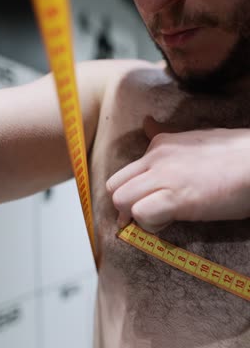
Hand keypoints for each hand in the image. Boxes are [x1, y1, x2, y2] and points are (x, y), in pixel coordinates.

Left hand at [106, 116, 249, 232]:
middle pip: (114, 188)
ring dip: (136, 216)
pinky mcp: (176, 197)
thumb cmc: (233, 155)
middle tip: (147, 215)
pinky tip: (170, 222)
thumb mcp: (193, 137)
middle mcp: (155, 158)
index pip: (122, 175)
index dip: (130, 194)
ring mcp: (164, 177)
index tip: (145, 204)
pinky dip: (150, 225)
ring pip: (121, 201)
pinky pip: (141, 214)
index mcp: (159, 145)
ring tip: (161, 218)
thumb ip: (165, 135)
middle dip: (125, 207)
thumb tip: (147, 122)